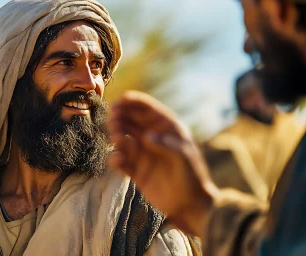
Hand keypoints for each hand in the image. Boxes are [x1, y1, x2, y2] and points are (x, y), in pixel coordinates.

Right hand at [107, 91, 219, 235]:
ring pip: (123, 138)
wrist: (190, 205)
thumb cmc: (192, 177)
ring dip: (116, 135)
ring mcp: (143, 154)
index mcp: (168, 128)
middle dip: (120, 117)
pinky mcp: (136, 171)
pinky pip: (121, 161)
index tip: (120, 100)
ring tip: (116, 138)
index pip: (148, 109)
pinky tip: (117, 159)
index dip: (134, 102)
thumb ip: (167, 144)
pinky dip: (115, 158)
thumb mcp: (185, 157)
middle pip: (131, 120)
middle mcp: (153, 138)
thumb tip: (146, 136)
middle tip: (113, 121)